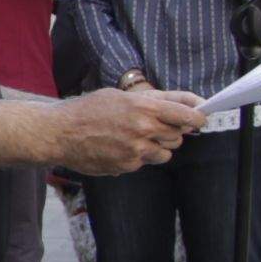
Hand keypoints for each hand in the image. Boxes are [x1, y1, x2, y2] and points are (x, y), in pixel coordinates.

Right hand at [52, 83, 202, 176]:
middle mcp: (143, 130)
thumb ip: (153, 99)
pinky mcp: (127, 166)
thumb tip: (185, 102)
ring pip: (165, 153)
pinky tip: (119, 148)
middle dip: (172, 132)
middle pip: (178, 136)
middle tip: (156, 127)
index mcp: (143, 108)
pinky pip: (145, 163)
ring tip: (135, 138)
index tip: (200, 119)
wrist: (60, 133)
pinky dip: (138, 157)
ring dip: (157, 147)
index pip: (186, 115)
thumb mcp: (120, 95)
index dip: (197, 118)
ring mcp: (136, 151)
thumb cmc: (88, 110)